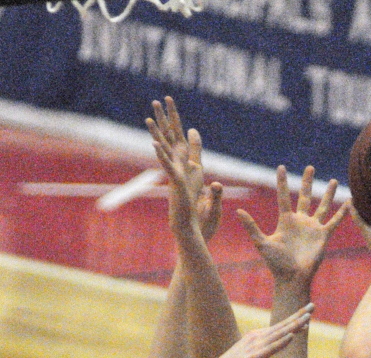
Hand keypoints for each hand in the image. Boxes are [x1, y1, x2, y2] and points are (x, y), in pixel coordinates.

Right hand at [147, 97, 222, 241]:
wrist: (191, 221)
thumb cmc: (193, 198)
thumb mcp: (198, 169)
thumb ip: (196, 150)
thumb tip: (194, 131)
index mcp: (182, 159)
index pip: (177, 134)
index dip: (174, 117)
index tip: (169, 99)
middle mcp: (175, 163)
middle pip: (168, 136)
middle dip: (163, 118)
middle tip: (156, 99)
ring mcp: (174, 172)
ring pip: (164, 149)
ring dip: (156, 133)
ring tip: (148, 117)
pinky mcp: (177, 182)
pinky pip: (168, 166)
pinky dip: (161, 155)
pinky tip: (155, 143)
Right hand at [201, 304, 313, 357]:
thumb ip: (260, 355)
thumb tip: (266, 357)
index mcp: (257, 336)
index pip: (280, 325)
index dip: (295, 318)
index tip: (308, 311)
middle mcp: (257, 337)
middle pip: (283, 325)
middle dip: (298, 316)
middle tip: (313, 305)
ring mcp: (255, 346)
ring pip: (279, 334)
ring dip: (294, 326)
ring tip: (307, 319)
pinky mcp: (253, 357)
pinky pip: (271, 348)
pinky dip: (282, 342)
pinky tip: (291, 336)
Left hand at [237, 166, 346, 284]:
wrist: (293, 278)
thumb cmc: (276, 263)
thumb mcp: (262, 243)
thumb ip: (252, 226)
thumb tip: (238, 211)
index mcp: (285, 220)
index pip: (283, 196)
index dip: (281, 182)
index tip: (281, 167)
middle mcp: (300, 221)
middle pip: (304, 196)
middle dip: (307, 182)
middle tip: (310, 167)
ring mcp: (313, 228)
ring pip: (322, 206)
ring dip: (327, 194)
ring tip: (333, 181)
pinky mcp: (323, 236)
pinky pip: (334, 221)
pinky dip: (342, 212)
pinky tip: (349, 202)